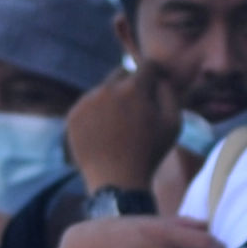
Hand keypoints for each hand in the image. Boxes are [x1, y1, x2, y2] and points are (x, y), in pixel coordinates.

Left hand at [65, 64, 181, 191]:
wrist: (116, 181)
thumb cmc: (150, 153)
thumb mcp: (173, 122)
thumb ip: (169, 91)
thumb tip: (159, 76)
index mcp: (133, 88)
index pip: (147, 66)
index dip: (155, 73)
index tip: (156, 82)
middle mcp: (107, 89)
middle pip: (122, 74)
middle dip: (132, 85)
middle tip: (137, 106)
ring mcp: (86, 101)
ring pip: (104, 89)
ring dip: (113, 99)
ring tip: (121, 125)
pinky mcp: (72, 115)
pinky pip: (88, 105)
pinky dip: (97, 113)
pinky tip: (105, 132)